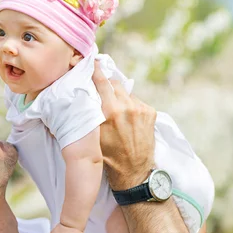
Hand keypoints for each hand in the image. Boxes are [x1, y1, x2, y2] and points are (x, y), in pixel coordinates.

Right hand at [92, 61, 155, 189]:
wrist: (134, 171)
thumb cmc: (109, 156)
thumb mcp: (93, 136)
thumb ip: (90, 115)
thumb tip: (82, 96)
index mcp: (109, 112)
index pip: (101, 82)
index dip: (96, 70)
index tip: (92, 61)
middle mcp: (125, 107)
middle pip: (114, 83)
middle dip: (107, 85)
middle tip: (101, 91)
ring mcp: (140, 109)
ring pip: (125, 92)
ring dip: (119, 97)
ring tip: (116, 111)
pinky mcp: (151, 112)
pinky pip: (137, 101)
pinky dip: (131, 106)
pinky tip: (127, 119)